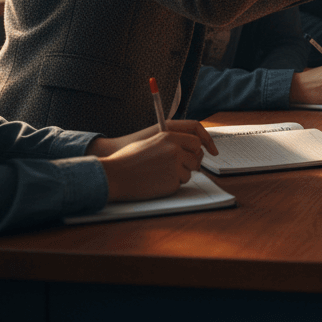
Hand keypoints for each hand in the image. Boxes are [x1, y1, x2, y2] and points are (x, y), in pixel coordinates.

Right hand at [93, 122, 217, 202]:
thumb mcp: (151, 141)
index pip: (196, 141)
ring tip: (160, 174)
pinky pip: (179, 184)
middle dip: (192, 162)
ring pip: (189, 172)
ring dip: (179, 175)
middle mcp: (175, 149)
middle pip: (196, 157)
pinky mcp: (172, 182)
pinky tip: (156, 182)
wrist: (114, 176)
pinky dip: (171, 185)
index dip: (199, 148)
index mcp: (170, 136)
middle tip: (184, 167)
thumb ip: (170, 142)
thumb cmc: (128, 159)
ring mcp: (175, 166)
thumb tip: (186, 147)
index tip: (206, 153)